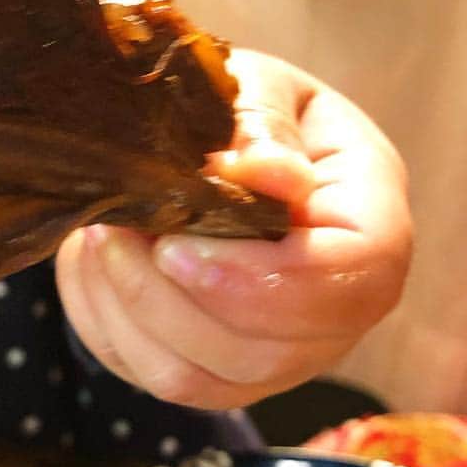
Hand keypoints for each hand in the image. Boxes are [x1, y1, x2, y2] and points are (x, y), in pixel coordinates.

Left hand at [55, 49, 411, 408]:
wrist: (202, 145)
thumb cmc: (238, 112)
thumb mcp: (255, 87)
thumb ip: (262, 125)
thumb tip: (271, 174)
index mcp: (368, 221)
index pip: (357, 279)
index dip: (266, 280)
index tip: (175, 246)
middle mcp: (336, 307)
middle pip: (270, 351)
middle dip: (172, 298)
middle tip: (114, 229)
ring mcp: (279, 353)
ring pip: (203, 379)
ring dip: (131, 309)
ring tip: (101, 237)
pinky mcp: (217, 374)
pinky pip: (155, 376)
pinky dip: (108, 324)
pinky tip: (98, 266)